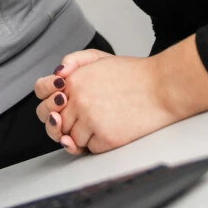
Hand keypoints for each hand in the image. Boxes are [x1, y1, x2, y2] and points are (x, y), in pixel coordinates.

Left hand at [33, 37, 207, 154]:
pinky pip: (90, 149)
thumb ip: (72, 63)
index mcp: (73, 81)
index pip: (43, 99)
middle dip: (66, 124)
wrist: (164, 88)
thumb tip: (55, 78)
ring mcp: (91, 120)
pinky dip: (99, 144)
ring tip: (104, 121)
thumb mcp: (99, 58)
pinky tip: (112, 129)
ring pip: (72, 139)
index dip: (52, 105)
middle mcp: (78, 100)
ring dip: (84, 135)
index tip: (63, 107)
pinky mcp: (107, 138)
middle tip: (85, 119)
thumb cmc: (134, 76)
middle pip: (56, 124)